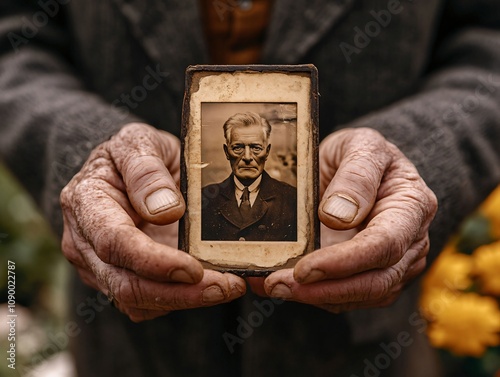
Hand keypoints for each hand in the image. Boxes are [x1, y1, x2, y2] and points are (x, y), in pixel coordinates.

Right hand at [60, 123, 245, 321]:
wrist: (128, 167)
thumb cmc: (133, 153)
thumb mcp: (139, 142)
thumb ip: (146, 170)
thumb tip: (165, 210)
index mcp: (86, 202)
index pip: (114, 242)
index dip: (154, 261)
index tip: (193, 269)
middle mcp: (86, 242)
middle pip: (125, 284)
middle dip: (179, 293)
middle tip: (226, 287)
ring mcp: (100, 265)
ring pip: (138, 302)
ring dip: (185, 300)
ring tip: (227, 286)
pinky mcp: (121, 277)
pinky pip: (148, 303)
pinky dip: (180, 299)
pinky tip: (210, 285)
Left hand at [263, 128, 437, 311]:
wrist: (363, 165)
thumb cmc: (363, 152)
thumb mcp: (361, 145)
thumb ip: (356, 174)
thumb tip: (338, 216)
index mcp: (412, 206)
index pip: (384, 244)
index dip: (344, 262)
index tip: (305, 269)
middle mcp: (410, 242)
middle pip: (375, 282)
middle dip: (324, 290)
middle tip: (278, 284)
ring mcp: (394, 263)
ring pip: (360, 296)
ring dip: (315, 297)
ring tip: (273, 285)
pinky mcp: (372, 275)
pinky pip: (347, 295)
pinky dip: (314, 295)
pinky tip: (284, 285)